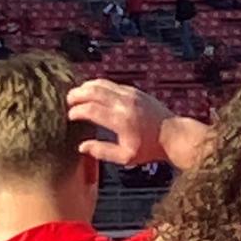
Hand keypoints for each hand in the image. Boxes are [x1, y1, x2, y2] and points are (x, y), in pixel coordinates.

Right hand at [67, 79, 210, 168]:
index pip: (90, 110)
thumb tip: (82, 147)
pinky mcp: (134, 90)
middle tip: (68, 101)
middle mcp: (124, 104)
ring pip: (101, 83)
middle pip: (93, 91)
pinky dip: (98, 86)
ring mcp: (129, 94)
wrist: (172, 135)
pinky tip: (92, 92)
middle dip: (77, 95)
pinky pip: (111, 84)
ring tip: (77, 94)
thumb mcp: (125, 157)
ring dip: (86, 87)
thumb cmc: (149, 149)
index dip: (77, 112)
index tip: (70, 116)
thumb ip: (102, 151)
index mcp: (120, 121)